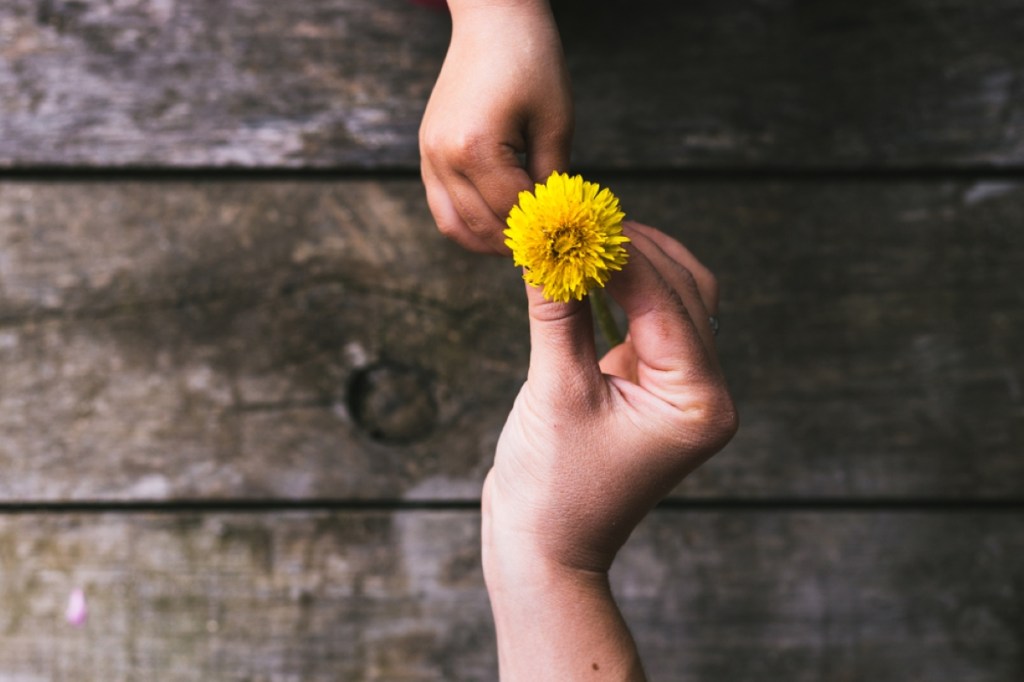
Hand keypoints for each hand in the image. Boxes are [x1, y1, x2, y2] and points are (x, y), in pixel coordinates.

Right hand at [419, 0, 572, 253]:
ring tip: (521, 246)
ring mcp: (428, 156)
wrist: (492, 20)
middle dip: (516, 244)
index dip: (543, 232)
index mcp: (476, 149)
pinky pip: (442, 207)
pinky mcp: (426, 152)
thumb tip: (555, 224)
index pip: (514, 212)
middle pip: (482, 226)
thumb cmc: (531, 62)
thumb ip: (553, 179)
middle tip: (547, 253)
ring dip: (487, 243)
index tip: (567, 245)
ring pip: (454, 226)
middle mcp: (443, 157)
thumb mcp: (556, 123)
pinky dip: (468, 224)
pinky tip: (498, 225)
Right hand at [482, 222, 737, 678]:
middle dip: (633, 248)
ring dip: (632, 264)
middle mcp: (707, 393)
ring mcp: (686, 392)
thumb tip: (548, 237)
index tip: (578, 209)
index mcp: (699, 401)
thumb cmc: (552, 488)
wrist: (547, 549)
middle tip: (581, 212)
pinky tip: (587, 267)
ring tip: (583, 231)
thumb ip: (557, 309)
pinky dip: (622, 291)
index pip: (665, 299)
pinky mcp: (658, 389)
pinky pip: (651, 322)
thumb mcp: (554, 390)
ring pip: (674, 300)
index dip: (620, 249)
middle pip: (685, 290)